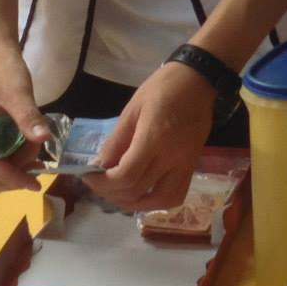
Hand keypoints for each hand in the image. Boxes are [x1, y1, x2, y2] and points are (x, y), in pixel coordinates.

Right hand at [0, 46, 51, 192]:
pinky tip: (27, 145)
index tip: (36, 183)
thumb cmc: (2, 69)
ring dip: (15, 168)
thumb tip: (43, 138)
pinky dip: (12, 160)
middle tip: (37, 160)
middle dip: (14, 175)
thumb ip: (28, 115)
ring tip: (33, 146)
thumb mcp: (18, 90)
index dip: (12, 178)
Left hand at [87, 62, 214, 212]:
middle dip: (112, 193)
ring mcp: (186, 164)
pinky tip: (143, 194)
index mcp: (154, 139)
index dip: (103, 183)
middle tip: (98, 184)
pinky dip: (157, 202)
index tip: (89, 177)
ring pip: (159, 201)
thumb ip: (115, 142)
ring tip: (118, 194)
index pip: (126, 176)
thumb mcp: (131, 110)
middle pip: (138, 191)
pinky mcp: (193, 166)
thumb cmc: (162, 89)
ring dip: (135, 204)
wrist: (197, 81)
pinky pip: (176, 195)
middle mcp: (172, 157)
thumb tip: (98, 166)